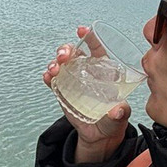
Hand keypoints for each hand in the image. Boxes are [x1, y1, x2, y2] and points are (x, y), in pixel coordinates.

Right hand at [42, 25, 130, 162]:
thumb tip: (117, 111)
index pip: (96, 49)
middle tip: (64, 56)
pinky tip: (47, 77)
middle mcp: (86, 72)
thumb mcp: (119, 116)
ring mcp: (72, 80)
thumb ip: (120, 113)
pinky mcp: (62, 91)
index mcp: (103, 71)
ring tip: (54, 69)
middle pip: (74, 53)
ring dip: (55, 62)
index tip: (82, 30)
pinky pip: (52, 80)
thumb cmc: (113, 120)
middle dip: (66, 49)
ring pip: (61, 63)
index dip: (90, 37)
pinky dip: (47, 76)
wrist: (99, 135)